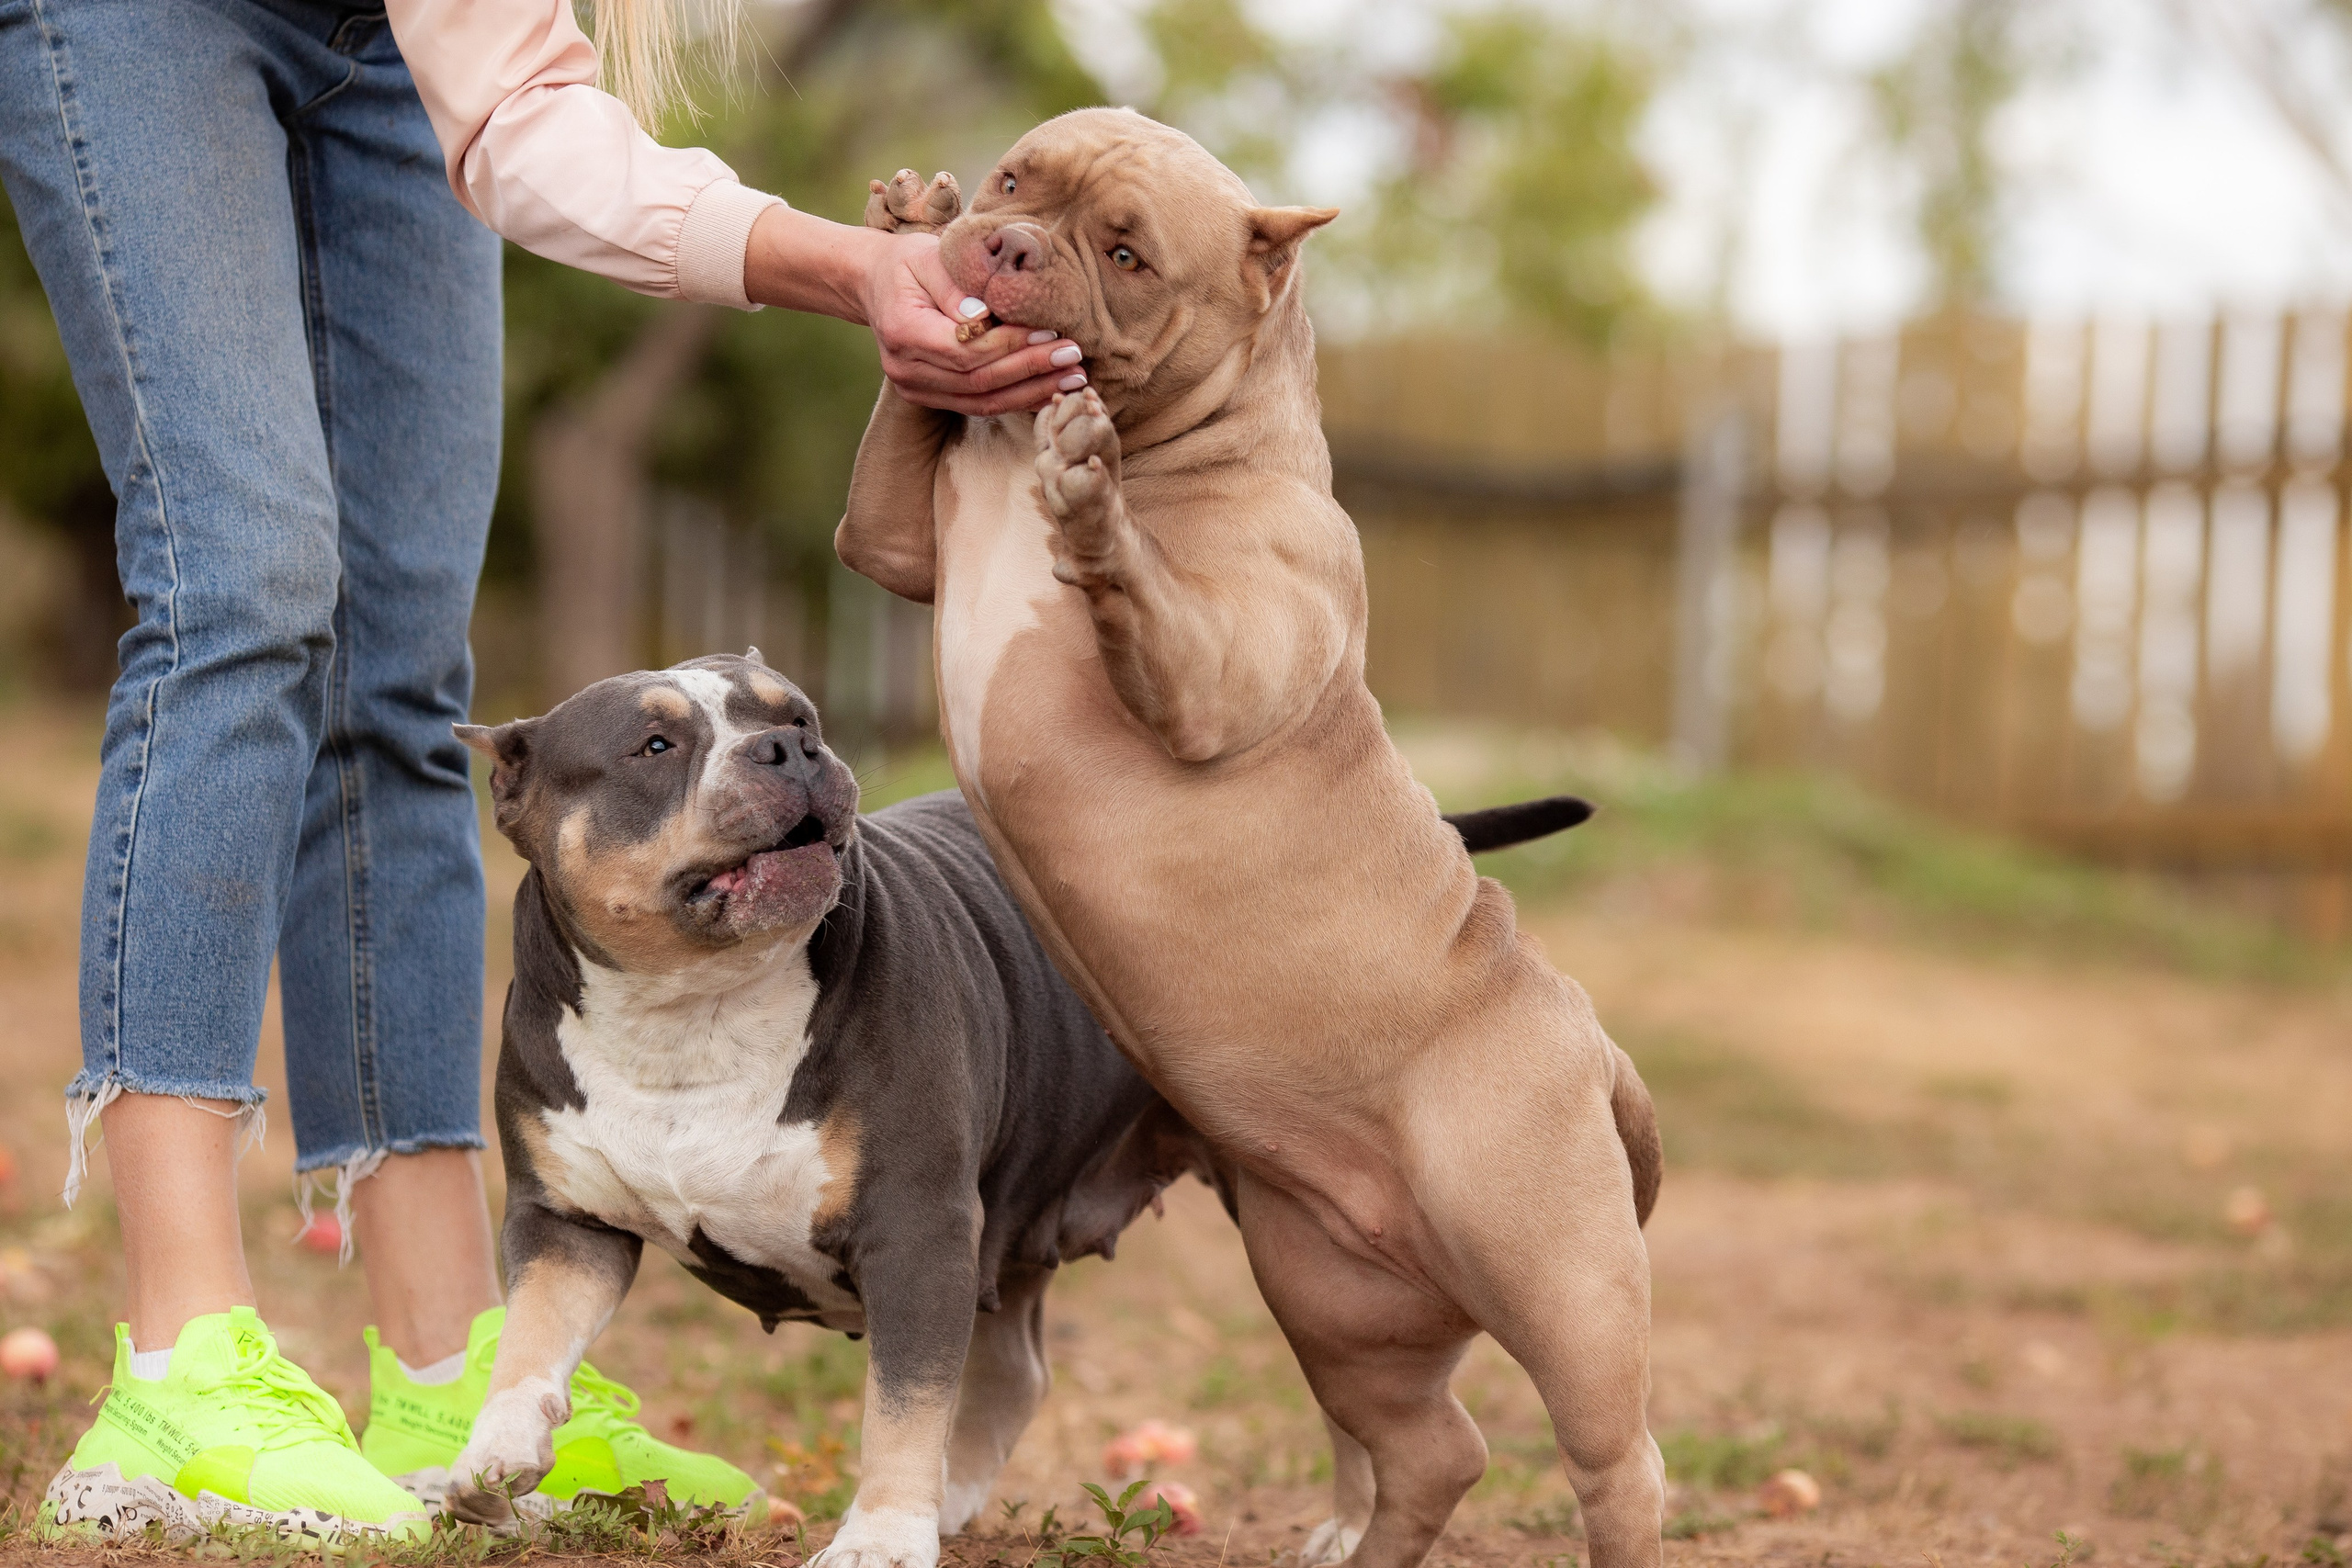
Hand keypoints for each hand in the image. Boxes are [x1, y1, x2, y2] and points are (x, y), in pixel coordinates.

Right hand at [860, 230, 1082, 414]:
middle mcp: (906, 369)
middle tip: (1074, 357)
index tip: (1052, 332)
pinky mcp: (929, 397)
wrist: (874, 282)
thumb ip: (956, 285)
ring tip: (1073, 378)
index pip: (966, 349)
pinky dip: (1016, 399)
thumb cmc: (907, 263)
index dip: (1012, 345)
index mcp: (903, 330)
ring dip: (1031, 392)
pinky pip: (978, 405)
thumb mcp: (929, 256)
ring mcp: (915, 389)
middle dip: (1032, 370)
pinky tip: (1049, 389)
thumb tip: (986, 315)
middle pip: (978, 381)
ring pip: (981, 401)